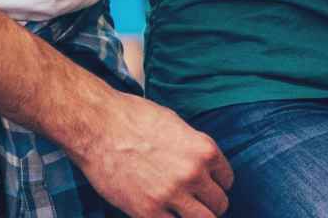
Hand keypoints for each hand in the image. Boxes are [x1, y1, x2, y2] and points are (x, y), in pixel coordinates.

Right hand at [70, 89, 231, 217]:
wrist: (100, 128)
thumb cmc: (135, 120)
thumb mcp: (178, 127)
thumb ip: (193, 149)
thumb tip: (200, 165)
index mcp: (205, 150)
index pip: (227, 179)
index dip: (218, 184)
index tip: (209, 187)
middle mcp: (193, 174)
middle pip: (219, 204)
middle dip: (212, 205)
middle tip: (200, 204)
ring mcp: (171, 195)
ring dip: (197, 217)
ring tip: (185, 212)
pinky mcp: (147, 211)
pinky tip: (164, 214)